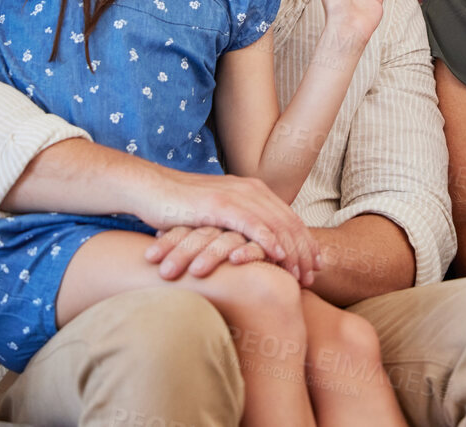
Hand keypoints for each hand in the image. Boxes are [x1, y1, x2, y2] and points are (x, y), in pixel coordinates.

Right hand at [142, 171, 320, 286]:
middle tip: (313, 276)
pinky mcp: (220, 205)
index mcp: (252, 190)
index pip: (287, 217)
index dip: (304, 241)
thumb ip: (236, 225)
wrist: (150, 190)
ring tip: (300, 274)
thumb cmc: (179, 208)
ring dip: (292, 251)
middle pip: (288, 222)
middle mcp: (249, 189)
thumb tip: (249, 249)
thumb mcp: (215, 216)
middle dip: (304, 251)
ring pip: (275, 224)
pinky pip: (251, 224)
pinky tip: (279, 256)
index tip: (316, 264)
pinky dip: (268, 240)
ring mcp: (235, 195)